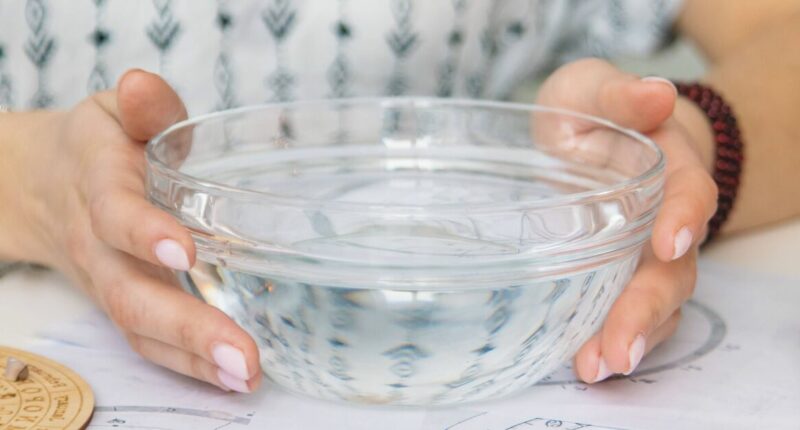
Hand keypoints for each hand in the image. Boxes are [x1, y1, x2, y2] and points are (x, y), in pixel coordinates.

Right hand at [19, 70, 260, 392]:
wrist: (42, 187)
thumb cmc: (99, 146)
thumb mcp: (115, 113)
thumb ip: (141, 106)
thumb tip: (144, 86)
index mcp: (98, 184)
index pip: (114, 210)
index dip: (142, 229)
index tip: (182, 250)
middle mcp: (98, 243)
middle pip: (131, 291)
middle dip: (186, 325)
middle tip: (242, 352)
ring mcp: (107, 280)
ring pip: (139, 326)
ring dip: (193, 355)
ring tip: (247, 374)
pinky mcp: (121, 303)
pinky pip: (146, 341)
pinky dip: (187, 363)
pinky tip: (232, 379)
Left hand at [536, 59, 717, 382]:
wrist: (590, 140)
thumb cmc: (592, 115)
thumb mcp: (592, 92)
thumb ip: (620, 96)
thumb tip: (656, 93)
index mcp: (668, 171)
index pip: (689, 196)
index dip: (682, 218)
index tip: (667, 242)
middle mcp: (665, 223)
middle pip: (673, 271)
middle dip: (647, 310)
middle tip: (620, 349)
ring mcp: (644, 257)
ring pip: (656, 304)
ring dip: (631, 338)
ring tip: (597, 367)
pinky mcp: (618, 278)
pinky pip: (626, 315)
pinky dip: (609, 339)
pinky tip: (583, 362)